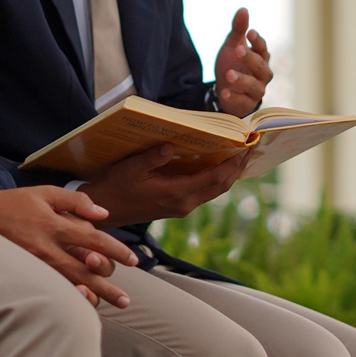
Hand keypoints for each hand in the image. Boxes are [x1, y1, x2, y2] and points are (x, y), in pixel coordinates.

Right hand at [0, 182, 139, 306]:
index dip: (117, 251)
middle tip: (126, 298)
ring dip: (93, 298)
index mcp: (56, 226)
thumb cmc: (15, 203)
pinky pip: (50, 291)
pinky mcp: (24, 274)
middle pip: (86, 271)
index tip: (134, 260)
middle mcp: (48, 248)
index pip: (94, 241)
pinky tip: (81, 307)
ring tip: (109, 307)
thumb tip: (103, 215)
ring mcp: (35, 264)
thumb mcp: (46, 193)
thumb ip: (76, 201)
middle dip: (108, 285)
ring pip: (69, 286)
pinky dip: (68, 300)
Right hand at [80, 145, 249, 225]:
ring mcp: (182, 207)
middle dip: (237, 169)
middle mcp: (184, 203)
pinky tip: (218, 165)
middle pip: (220, 186)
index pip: (214, 178)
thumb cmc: (115, 188)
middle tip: (250, 149)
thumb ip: (151, 158)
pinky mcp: (177, 206)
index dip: (232, 164)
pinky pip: (205, 192)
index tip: (246, 149)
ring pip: (214, 191)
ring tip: (240, 156)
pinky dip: (216, 179)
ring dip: (229, 175)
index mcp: (176, 193)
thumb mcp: (130, 169)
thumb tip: (171, 145)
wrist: (105, 211)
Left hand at [213, 7, 271, 117]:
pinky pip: (243, 101)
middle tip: (237, 49)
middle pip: (260, 66)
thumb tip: (243, 9)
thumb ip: (238, 30)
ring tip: (229, 74)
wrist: (224, 90)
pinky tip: (224, 91)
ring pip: (254, 86)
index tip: (249, 32)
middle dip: (250, 58)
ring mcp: (256, 90)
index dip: (257, 41)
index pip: (262, 48)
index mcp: (260, 58)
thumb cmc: (232, 65)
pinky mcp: (247, 104)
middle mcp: (262, 75)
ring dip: (242, 79)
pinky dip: (235, 97)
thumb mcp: (232, 46)